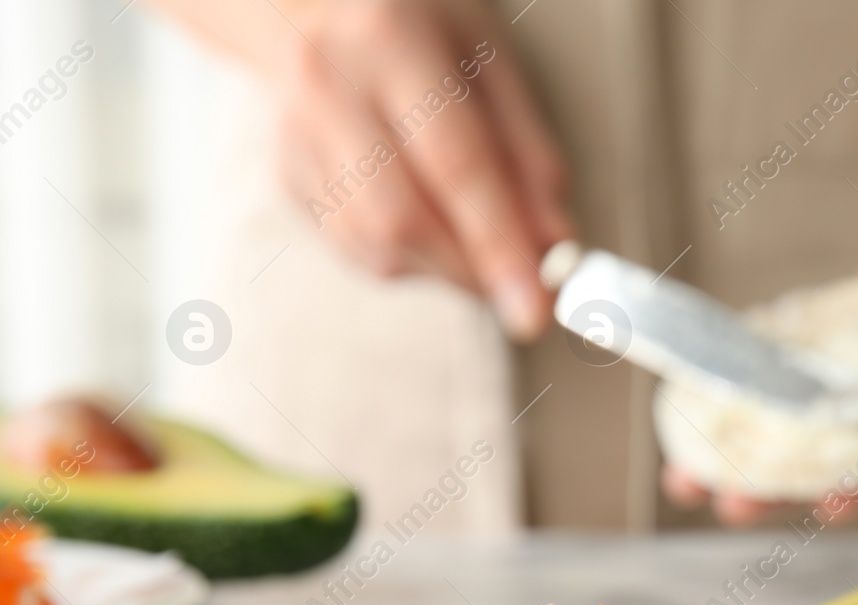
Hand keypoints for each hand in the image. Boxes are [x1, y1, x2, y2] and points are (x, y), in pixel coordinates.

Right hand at [272, 0, 572, 337]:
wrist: (303, 2)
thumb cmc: (415, 24)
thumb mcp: (489, 62)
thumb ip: (529, 156)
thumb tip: (556, 248)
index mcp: (390, 41)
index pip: (454, 164)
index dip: (499, 245)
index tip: (535, 306)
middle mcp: (329, 88)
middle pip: (402, 219)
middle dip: (473, 271)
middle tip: (522, 289)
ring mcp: (295, 136)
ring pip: (375, 245)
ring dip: (443, 268)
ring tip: (476, 240)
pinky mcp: (286, 176)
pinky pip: (355, 248)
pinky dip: (408, 257)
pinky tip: (429, 223)